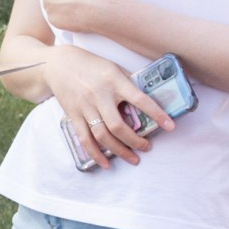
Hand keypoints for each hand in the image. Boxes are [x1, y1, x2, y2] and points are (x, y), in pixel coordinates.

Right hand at [43, 44, 173, 169]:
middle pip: (118, 126)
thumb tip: (148, 101)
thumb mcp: (113, 68)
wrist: (58, 65)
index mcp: (114, 81)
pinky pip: (84, 138)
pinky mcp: (73, 115)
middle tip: (147, 147)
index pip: (140, 100)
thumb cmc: (91, 65)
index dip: (156, 114)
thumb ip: (128, 84)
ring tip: (133, 158)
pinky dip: (95, 153)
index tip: (170, 126)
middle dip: (135, 141)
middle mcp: (99, 96)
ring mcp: (85, 107)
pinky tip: (105, 163)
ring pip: (102, 135)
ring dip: (119, 150)